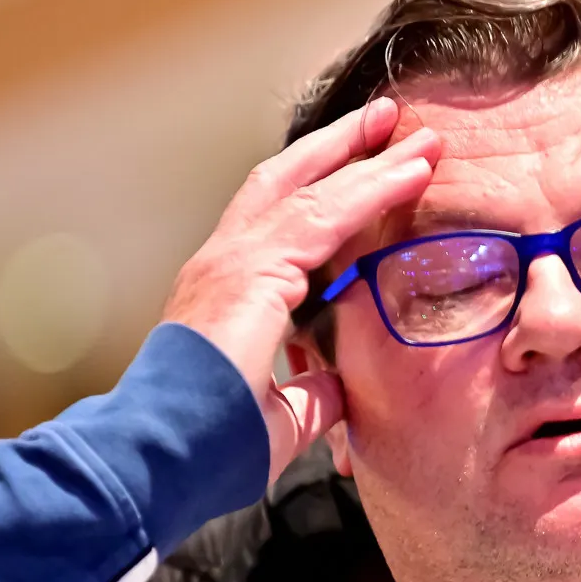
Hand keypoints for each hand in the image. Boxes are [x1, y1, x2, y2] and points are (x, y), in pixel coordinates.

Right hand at [163, 97, 437, 482]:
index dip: (331, 190)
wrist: (164, 462)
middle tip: (390, 119)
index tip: (373, 167)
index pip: (284, 222)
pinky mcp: (248, 271)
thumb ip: (312, 394)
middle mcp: (222, 263)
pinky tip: (409, 172)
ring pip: (311, 190)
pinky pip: (322, 217)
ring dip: (368, 159)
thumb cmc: (210, 449)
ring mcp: (230, 261)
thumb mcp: (281, 416)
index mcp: (228, 291)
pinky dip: (370, 189)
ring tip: (416, 132)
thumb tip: (338, 386)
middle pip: (288, 183)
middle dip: (343, 150)